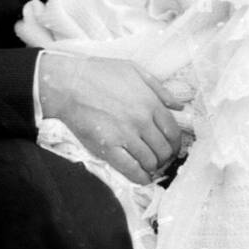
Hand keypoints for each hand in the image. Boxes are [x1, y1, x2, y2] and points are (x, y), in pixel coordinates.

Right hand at [37, 54, 183, 182]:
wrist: (69, 84)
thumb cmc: (100, 73)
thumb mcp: (135, 70)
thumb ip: (160, 89)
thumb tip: (179, 106)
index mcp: (150, 103)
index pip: (173, 131)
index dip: (176, 144)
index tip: (172, 148)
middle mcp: (142, 121)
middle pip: (164, 149)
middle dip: (165, 157)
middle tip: (161, 158)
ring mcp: (125, 136)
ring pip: (150, 161)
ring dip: (153, 166)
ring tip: (149, 165)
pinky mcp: (108, 148)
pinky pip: (131, 169)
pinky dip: (141, 177)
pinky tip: (143, 178)